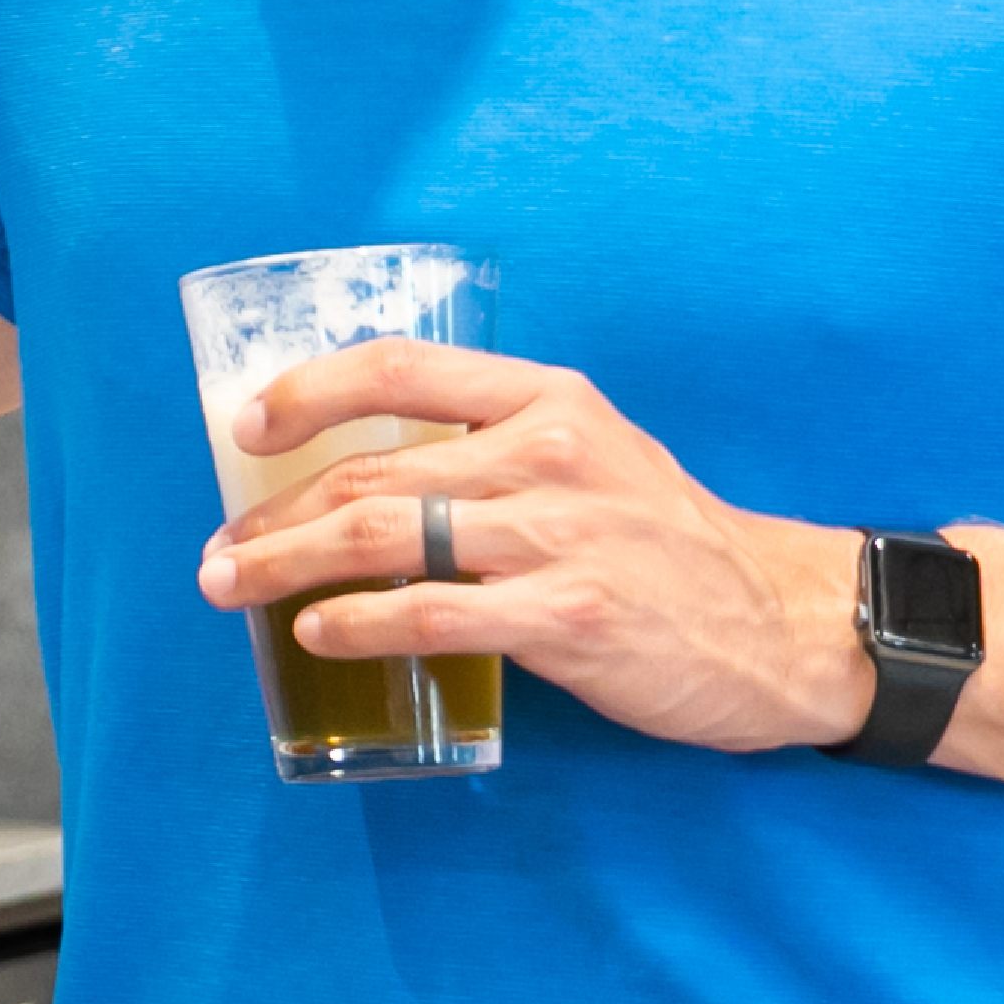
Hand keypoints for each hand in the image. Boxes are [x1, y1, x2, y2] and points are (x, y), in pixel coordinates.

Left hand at [202, 341, 879, 753]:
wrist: (782, 624)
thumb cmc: (666, 544)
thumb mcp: (592, 459)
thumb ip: (492, 452)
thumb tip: (359, 477)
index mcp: (550, 401)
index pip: (399, 370)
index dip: (306, 391)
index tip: (245, 425)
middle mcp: (551, 455)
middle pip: (371, 472)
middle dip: (274, 512)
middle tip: (221, 549)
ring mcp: (562, 535)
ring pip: (383, 537)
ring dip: (286, 564)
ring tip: (233, 587)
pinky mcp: (571, 614)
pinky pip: (430, 613)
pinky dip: (357, 623)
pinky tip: (318, 633)